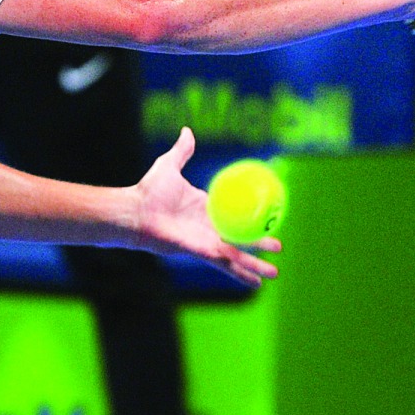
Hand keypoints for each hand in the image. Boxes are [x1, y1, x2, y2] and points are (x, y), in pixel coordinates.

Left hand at [128, 127, 278, 286]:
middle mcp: (209, 228)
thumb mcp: (169, 165)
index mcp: (206, 209)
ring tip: (274, 273)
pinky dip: (241, 274)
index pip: (232, 215)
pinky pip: (225, 264)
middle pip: (240, 239)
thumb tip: (187, 130)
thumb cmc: (149, 191)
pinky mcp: (201, 252)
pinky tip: (255, 284)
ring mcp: (206, 242)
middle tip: (278, 246)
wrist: (136, 211)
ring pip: (236, 256)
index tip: (265, 218)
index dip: (248, 218)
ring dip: (255, 265)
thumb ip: (181, 150)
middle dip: (259, 245)